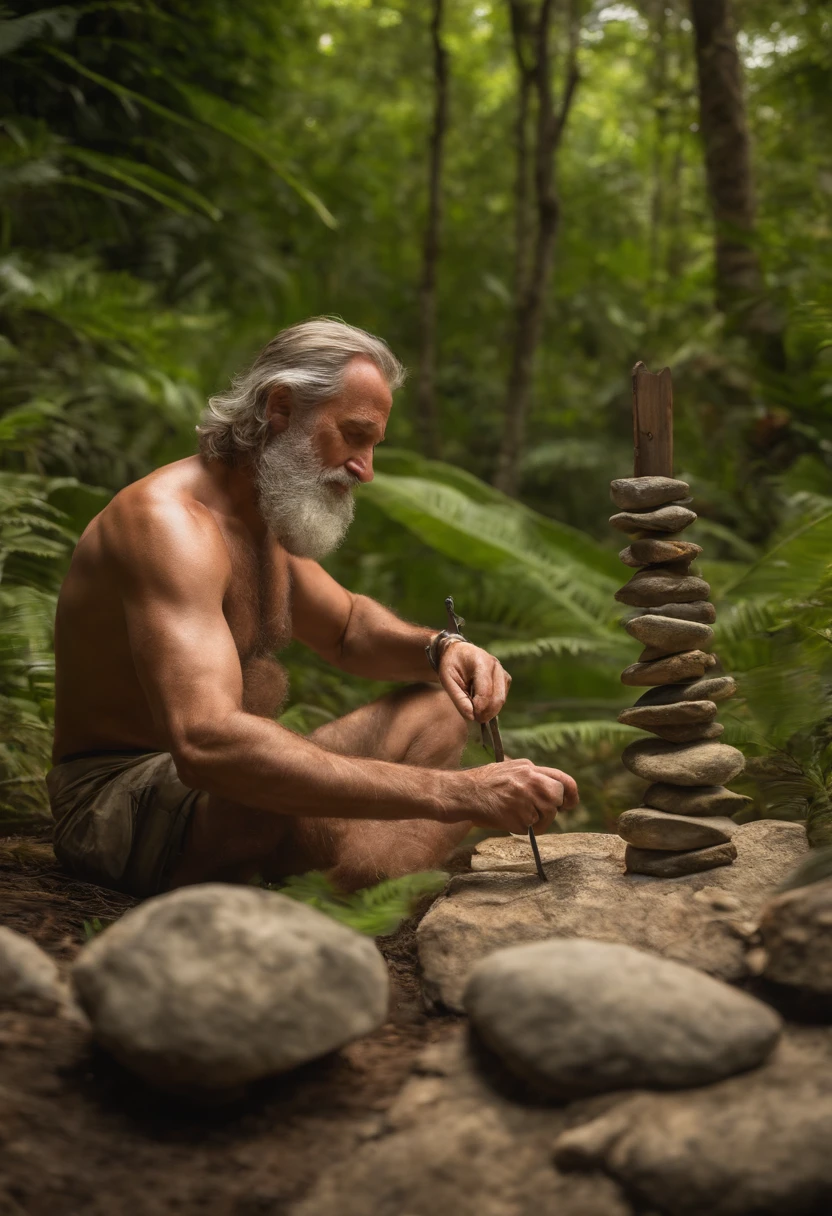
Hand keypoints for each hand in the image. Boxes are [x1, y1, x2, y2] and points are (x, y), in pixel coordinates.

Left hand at [438, 640, 510, 723]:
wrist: (458, 651)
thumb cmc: (451, 664)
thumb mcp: (447, 680)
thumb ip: (458, 698)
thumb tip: (471, 717)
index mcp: (481, 661)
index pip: (485, 691)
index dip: (479, 708)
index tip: (471, 716)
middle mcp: (495, 665)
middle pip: (497, 697)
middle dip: (487, 712)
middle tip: (474, 718)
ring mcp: (502, 671)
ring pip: (501, 699)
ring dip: (490, 710)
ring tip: (475, 709)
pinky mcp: (505, 678)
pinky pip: (502, 697)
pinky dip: (493, 704)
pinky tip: (480, 702)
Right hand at [442, 759, 578, 833]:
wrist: (464, 793)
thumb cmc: (483, 783)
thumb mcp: (509, 769)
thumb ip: (530, 776)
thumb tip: (550, 789)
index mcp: (529, 768)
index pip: (563, 779)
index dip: (570, 794)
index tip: (570, 804)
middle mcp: (531, 782)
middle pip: (558, 797)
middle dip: (552, 807)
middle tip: (540, 813)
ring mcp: (526, 799)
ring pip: (547, 815)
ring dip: (536, 821)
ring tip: (515, 815)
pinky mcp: (520, 818)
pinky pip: (531, 829)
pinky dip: (522, 828)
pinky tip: (507, 819)